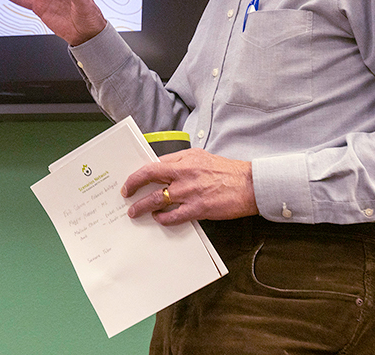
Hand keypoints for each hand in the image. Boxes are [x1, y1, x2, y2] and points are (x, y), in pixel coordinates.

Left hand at [121, 149, 258, 224]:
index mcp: (184, 159)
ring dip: (143, 207)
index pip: (153, 165)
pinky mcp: (198, 209)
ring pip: (157, 200)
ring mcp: (190, 192)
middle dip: (133, 188)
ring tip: (135, 212)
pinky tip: (159, 219)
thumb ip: (180, 162)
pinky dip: (163, 219)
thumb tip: (160, 168)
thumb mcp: (200, 156)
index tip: (130, 181)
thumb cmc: (226, 170)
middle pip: (150, 179)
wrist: (248, 184)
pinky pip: (173, 216)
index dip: (138, 174)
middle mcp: (184, 173)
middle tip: (126, 195)